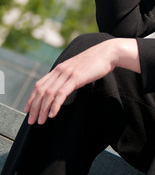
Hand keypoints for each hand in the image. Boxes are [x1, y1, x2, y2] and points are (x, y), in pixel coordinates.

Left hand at [24, 38, 139, 124]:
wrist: (107, 53)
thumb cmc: (94, 63)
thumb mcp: (76, 68)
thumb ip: (67, 75)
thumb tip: (62, 86)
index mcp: (59, 68)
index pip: (40, 84)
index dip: (31, 98)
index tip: (27, 109)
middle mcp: (60, 70)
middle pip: (41, 90)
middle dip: (34, 107)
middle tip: (31, 121)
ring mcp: (67, 73)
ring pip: (49, 93)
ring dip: (42, 109)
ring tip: (40, 121)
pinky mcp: (76, 77)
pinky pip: (62, 93)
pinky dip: (55, 105)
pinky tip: (52, 114)